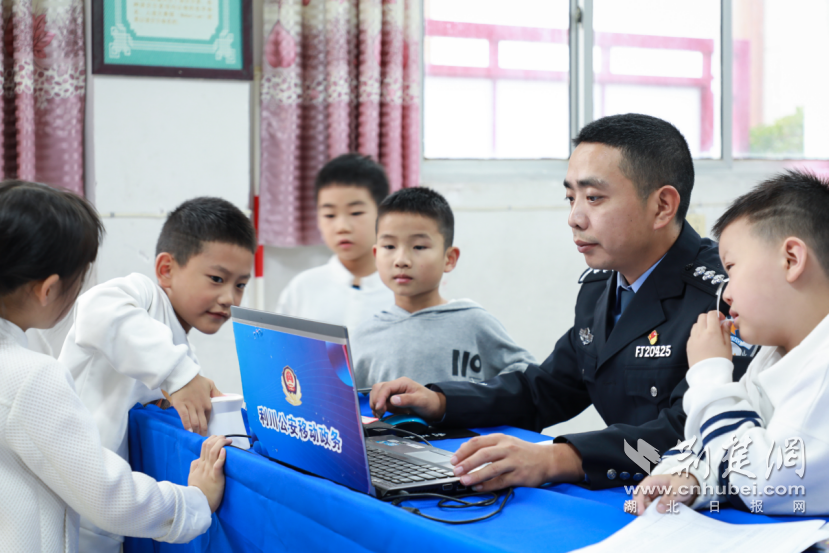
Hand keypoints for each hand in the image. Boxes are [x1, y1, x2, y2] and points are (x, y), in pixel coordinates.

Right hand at [166, 375, 221, 435]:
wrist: (183, 376)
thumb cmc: (197, 381)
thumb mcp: (210, 385)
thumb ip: (217, 393)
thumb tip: (225, 398)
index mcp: (208, 403)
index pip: (208, 417)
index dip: (207, 425)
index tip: (207, 431)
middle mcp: (200, 406)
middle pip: (202, 422)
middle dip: (202, 431)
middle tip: (202, 438)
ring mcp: (190, 406)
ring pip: (194, 422)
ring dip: (195, 430)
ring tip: (195, 436)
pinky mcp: (180, 405)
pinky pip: (184, 417)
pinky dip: (186, 425)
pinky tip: (188, 430)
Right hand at [188, 435, 230, 512]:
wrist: (198, 504)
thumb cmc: (197, 492)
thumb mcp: (192, 477)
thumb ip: (194, 467)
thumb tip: (197, 459)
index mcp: (199, 465)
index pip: (204, 446)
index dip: (212, 439)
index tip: (220, 439)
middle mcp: (204, 465)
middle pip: (208, 445)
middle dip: (218, 438)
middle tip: (226, 439)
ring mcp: (209, 471)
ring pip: (213, 451)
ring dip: (221, 443)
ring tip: (228, 441)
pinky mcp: (215, 477)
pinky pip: (218, 464)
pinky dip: (222, 456)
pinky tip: (225, 451)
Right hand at [369, 377, 445, 420]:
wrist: (433, 407)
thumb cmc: (429, 402)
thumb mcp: (420, 400)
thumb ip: (407, 400)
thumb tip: (392, 400)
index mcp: (402, 383)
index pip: (386, 387)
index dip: (380, 397)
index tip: (379, 408)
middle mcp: (396, 387)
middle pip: (378, 389)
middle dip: (376, 400)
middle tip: (380, 412)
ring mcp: (392, 394)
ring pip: (376, 394)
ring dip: (375, 404)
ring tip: (380, 414)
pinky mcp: (391, 401)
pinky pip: (380, 402)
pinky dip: (377, 408)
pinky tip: (380, 414)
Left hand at [450, 434, 584, 491]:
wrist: (547, 459)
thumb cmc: (523, 452)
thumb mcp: (506, 442)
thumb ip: (488, 445)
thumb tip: (465, 451)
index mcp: (501, 439)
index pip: (477, 442)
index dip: (463, 451)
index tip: (454, 459)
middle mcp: (507, 448)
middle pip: (483, 454)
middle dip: (467, 463)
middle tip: (456, 470)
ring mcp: (514, 461)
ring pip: (491, 468)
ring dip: (475, 475)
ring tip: (464, 481)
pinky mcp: (520, 475)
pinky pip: (501, 481)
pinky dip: (488, 485)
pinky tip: (478, 487)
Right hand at [632, 473, 698, 514]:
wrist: (692, 485)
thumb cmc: (683, 482)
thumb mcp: (678, 489)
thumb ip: (669, 498)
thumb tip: (659, 509)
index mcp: (651, 482)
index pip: (639, 491)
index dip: (638, 502)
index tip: (641, 512)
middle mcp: (649, 490)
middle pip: (640, 501)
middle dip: (642, 510)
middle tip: (649, 519)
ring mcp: (653, 498)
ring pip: (645, 508)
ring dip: (650, 514)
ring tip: (657, 519)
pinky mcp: (658, 504)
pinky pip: (653, 511)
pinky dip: (655, 516)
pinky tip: (660, 519)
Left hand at [686, 310, 731, 367]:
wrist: (708, 374)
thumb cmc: (721, 360)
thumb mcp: (728, 345)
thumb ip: (726, 331)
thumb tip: (726, 322)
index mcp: (712, 331)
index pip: (711, 314)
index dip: (718, 314)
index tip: (722, 320)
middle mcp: (700, 332)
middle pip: (702, 316)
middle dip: (709, 318)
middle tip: (716, 326)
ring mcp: (692, 338)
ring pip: (696, 324)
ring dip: (702, 325)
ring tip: (709, 334)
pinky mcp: (688, 344)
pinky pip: (692, 334)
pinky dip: (698, 333)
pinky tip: (704, 342)